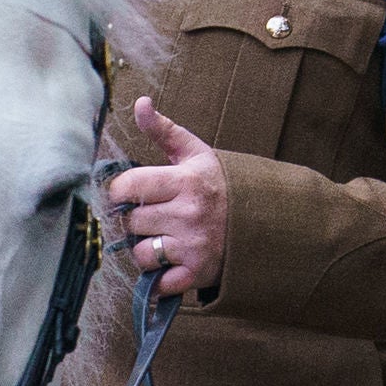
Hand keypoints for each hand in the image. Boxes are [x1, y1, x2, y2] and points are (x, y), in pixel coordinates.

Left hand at [107, 97, 227, 298]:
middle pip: (131, 222)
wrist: (266, 221)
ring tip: (160, 238)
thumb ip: (163, 130)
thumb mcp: (196, 153)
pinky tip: (168, 263)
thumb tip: (140, 102)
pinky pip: (160, 282)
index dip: (119, 191)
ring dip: (144, 249)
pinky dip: (158, 278)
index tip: (128, 193)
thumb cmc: (222, 184)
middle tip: (151, 216)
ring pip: (141, 254)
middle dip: (135, 220)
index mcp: (185, 181)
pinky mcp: (199, 273)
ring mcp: (194, 246)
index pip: (128, 187)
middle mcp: (189, 214)